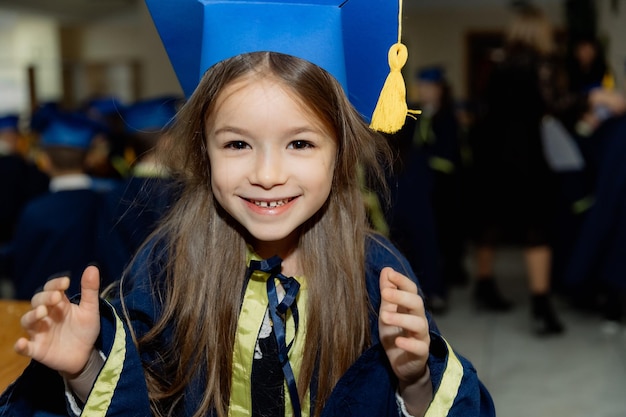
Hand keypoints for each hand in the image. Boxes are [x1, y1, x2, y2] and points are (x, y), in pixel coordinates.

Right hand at [14, 266, 100, 376]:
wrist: (86, 355)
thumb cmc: (85, 330)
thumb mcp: (90, 309)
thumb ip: (90, 290)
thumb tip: (92, 268)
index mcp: (59, 304)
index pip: (51, 289)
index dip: (56, 284)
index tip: (66, 282)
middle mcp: (46, 315)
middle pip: (37, 302)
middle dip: (45, 298)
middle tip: (56, 297)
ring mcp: (40, 332)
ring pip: (28, 321)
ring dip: (32, 315)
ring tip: (42, 312)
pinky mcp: (38, 349)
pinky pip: (25, 348)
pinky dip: (21, 345)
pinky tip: (21, 343)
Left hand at [379, 267, 431, 414]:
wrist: (402, 365)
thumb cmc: (395, 335)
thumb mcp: (387, 312)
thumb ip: (388, 294)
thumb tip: (386, 270)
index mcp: (410, 308)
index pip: (411, 290)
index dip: (402, 281)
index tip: (389, 273)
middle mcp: (419, 319)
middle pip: (417, 303)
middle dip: (401, 296)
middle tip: (384, 293)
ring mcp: (421, 336)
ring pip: (418, 323)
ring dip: (401, 318)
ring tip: (384, 316)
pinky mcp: (421, 353)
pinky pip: (419, 347)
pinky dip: (409, 344)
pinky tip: (398, 341)